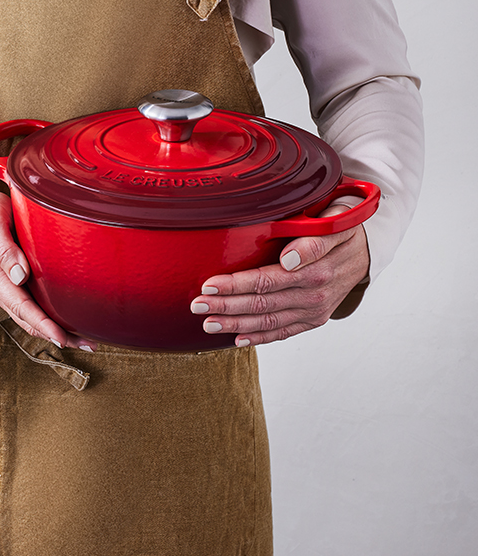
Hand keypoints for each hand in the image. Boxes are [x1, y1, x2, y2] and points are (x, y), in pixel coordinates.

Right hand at [0, 191, 94, 350]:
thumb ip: (4, 249)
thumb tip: (20, 276)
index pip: (20, 306)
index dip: (42, 324)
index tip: (62, 338)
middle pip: (28, 319)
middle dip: (57, 335)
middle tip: (87, 345)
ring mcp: (7, 289)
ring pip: (31, 318)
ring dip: (57, 331)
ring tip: (85, 341)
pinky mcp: (15, 285)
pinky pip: (32, 308)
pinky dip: (50, 319)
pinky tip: (69, 323)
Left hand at [190, 205, 369, 346]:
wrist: (367, 251)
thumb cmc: (343, 230)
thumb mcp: (336, 224)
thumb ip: (314, 241)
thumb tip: (289, 258)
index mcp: (316, 270)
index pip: (266, 280)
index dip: (235, 284)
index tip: (209, 284)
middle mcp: (314, 295)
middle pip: (261, 303)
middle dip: (226, 306)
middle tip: (197, 305)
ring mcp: (313, 310)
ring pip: (268, 321)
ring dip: (235, 324)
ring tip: (208, 324)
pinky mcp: (313, 319)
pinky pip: (283, 332)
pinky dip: (259, 337)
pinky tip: (236, 340)